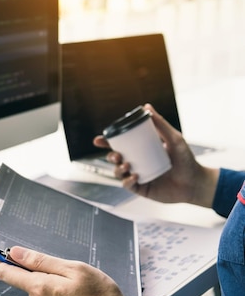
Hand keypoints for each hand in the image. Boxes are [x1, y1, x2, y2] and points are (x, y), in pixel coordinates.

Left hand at [0, 247, 151, 295]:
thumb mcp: (73, 269)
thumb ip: (41, 261)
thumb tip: (15, 253)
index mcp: (39, 289)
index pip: (7, 274)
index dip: (0, 260)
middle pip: (27, 281)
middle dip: (39, 271)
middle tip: (65, 269)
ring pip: (40, 293)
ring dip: (52, 285)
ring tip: (77, 286)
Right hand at [93, 104, 218, 206]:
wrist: (195, 182)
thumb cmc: (186, 160)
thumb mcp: (174, 138)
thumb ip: (161, 124)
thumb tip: (147, 107)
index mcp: (141, 150)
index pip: (120, 145)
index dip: (107, 143)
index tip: (99, 139)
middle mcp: (137, 163)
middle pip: (116, 159)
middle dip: (110, 156)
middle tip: (115, 155)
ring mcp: (138, 176)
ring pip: (119, 173)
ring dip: (118, 169)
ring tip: (126, 165)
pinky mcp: (141, 189)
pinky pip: (128, 185)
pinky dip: (127, 181)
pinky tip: (134, 177)